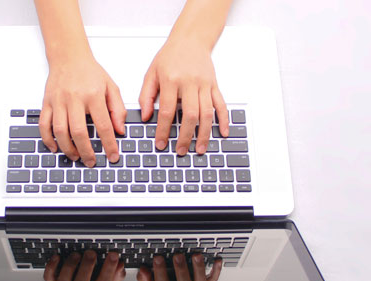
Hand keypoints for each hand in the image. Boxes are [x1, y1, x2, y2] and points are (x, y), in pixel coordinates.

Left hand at [36, 251, 125, 280]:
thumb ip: (114, 278)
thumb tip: (121, 265)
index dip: (109, 270)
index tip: (114, 256)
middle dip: (87, 268)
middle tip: (91, 253)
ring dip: (70, 266)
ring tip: (77, 254)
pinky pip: (49, 278)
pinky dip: (51, 267)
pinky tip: (57, 257)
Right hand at [38, 55, 125, 166]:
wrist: (68, 56)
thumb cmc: (90, 72)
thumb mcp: (111, 87)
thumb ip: (117, 109)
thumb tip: (120, 130)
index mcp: (94, 95)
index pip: (103, 125)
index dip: (109, 144)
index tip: (112, 156)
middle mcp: (74, 99)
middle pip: (79, 132)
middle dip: (86, 151)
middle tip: (91, 162)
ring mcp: (58, 101)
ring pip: (60, 131)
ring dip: (68, 148)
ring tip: (76, 157)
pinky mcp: (47, 103)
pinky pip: (44, 124)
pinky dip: (48, 139)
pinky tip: (55, 148)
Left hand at [139, 37, 229, 155]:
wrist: (191, 39)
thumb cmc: (170, 56)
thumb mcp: (151, 73)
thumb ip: (146, 96)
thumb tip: (146, 117)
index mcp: (171, 80)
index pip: (167, 111)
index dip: (163, 130)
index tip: (161, 144)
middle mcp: (189, 83)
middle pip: (190, 115)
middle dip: (185, 136)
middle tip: (181, 151)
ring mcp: (204, 84)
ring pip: (207, 113)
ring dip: (204, 133)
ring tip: (199, 149)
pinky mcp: (214, 85)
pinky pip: (221, 104)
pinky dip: (224, 120)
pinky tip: (223, 133)